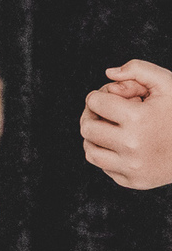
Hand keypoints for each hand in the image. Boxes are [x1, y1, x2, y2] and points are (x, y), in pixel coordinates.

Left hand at [82, 60, 171, 189]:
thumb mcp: (167, 84)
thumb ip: (138, 69)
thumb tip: (109, 74)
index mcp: (138, 119)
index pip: (94, 102)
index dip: (101, 95)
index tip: (115, 98)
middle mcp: (132, 146)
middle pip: (87, 127)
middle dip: (93, 115)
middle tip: (107, 112)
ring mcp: (132, 167)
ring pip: (89, 150)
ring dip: (95, 137)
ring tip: (112, 128)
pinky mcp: (134, 181)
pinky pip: (103, 167)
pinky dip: (107, 154)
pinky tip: (122, 145)